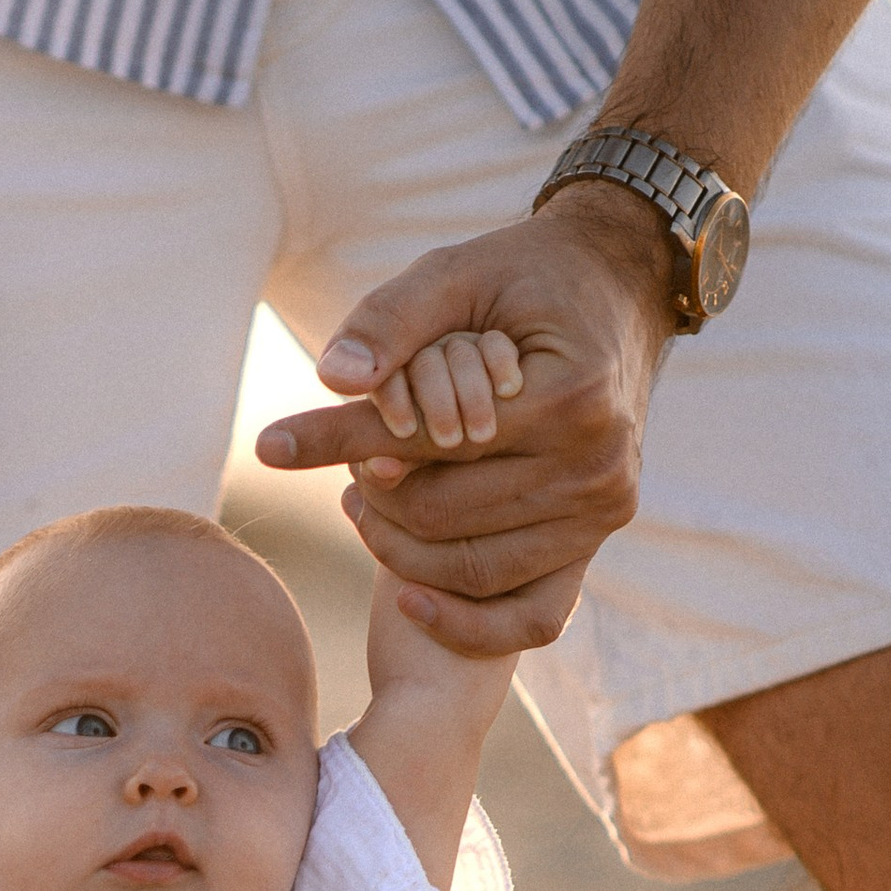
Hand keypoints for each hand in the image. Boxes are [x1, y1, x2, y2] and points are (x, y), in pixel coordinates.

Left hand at [257, 189, 677, 652]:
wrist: (619, 290)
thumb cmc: (528, 277)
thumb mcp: (459, 272)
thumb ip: (391, 320)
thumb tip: (331, 378)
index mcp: (569, 398)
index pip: (425, 441)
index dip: (342, 443)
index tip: (271, 444)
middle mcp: (596, 466)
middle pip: (441, 515)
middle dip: (375, 496)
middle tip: (342, 474)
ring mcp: (602, 511)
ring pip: (469, 568)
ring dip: (400, 548)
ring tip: (363, 506)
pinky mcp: (598, 539)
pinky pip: (526, 615)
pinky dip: (460, 618)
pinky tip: (404, 595)